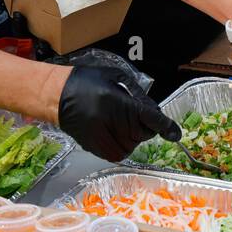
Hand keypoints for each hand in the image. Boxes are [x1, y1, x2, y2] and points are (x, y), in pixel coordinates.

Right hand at [57, 65, 179, 160]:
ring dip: (133, 137)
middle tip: (131, 114)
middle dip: (144, 127)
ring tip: (120, 123)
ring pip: (131, 146)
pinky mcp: (94, 147)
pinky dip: (123, 146)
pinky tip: (115, 133)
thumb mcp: (116, 77)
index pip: (148, 118)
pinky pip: (118, 153)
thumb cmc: (87, 81)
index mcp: (117, 102)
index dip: (164, 126)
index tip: (174, 133)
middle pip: (142, 134)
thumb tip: (153, 111)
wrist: (57, 95)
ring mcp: (101, 138)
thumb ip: (137, 94)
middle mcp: (110, 122)